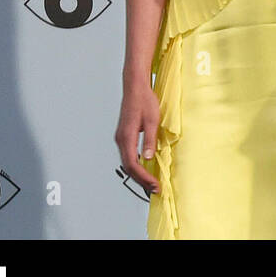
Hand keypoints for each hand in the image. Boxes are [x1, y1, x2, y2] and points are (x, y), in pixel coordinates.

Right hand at [114, 79, 159, 194]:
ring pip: (127, 162)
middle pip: (128, 167)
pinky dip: (136, 165)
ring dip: (139, 174)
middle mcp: (120, 139)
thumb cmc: (145, 101)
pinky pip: (128, 155)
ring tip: (151, 182)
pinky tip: (145, 168)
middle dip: (141, 180)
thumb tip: (148, 158)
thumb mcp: (153, 120)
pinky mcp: (124, 136)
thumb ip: (150, 140)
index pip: (132, 164)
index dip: (143, 177)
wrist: (135, 87)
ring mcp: (121, 138)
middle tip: (154, 189)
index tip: (154, 185)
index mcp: (126, 136)